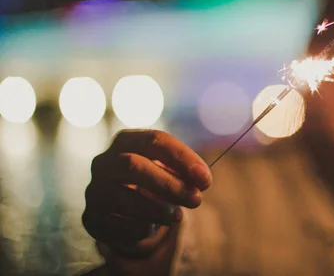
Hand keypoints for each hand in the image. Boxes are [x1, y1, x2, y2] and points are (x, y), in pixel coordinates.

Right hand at [82, 130, 211, 254]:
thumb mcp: (172, 170)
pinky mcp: (90, 218)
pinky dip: (139, 229)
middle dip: (169, 185)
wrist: (126, 205)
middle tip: (196, 200)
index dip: (182, 159)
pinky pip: (114, 225)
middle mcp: (104, 162)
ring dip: (156, 210)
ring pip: (123, 198)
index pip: (154, 141)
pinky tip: (152, 228)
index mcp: (126, 141)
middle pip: (133, 166)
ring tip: (178, 217)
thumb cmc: (155, 178)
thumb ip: (188, 172)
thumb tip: (202, 180)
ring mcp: (94, 190)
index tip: (205, 179)